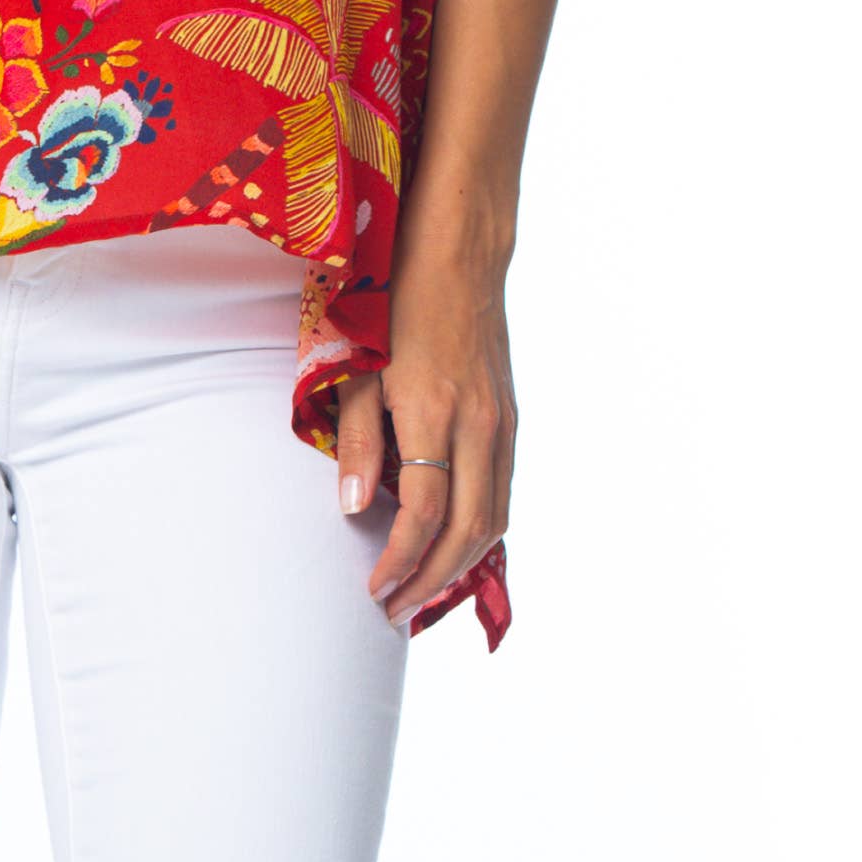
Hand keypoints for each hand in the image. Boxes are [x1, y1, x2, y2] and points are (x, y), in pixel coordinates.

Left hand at [331, 240, 517, 630]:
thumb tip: (351, 510)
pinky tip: (453, 548)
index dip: (399, 560)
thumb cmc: (394, 301)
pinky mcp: (510, 418)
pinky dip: (481, 533)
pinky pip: (502, 492)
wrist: (459, 252)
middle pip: (468, 531)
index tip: (373, 587)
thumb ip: (355, 442)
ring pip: (495, 518)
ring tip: (421, 591)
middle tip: (393, 610)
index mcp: (435, 412)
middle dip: (431, 580)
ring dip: (460, 566)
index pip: (422, 513)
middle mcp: (479, 425)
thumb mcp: (357, 366)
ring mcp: (502, 423)